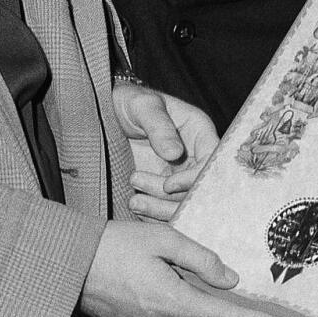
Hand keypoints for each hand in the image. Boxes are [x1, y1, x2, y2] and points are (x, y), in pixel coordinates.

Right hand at [80, 219, 302, 316]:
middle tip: (260, 295)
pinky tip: (178, 282)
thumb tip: (230, 279)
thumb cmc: (111, 245)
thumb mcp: (162, 239)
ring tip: (200, 275)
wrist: (65, 264)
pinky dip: (186, 305)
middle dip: (237, 309)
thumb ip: (202, 259)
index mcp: (173, 301)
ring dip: (207, 303)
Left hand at [114, 80, 217, 220]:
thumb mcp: (142, 105)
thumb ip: (159, 126)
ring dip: (159, 208)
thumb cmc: (129, 102)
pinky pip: (167, 209)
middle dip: (170, 197)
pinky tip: (135, 205)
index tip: (167, 184)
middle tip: (136, 181)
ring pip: (183, 204)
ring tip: (133, 200)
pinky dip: (152, 214)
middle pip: (197, 190)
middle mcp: (195, 156)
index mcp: (199, 133)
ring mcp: (180, 174)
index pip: (211, 163)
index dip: (193, 179)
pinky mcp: (164, 189)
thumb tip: (175, 153)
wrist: (107, 113)